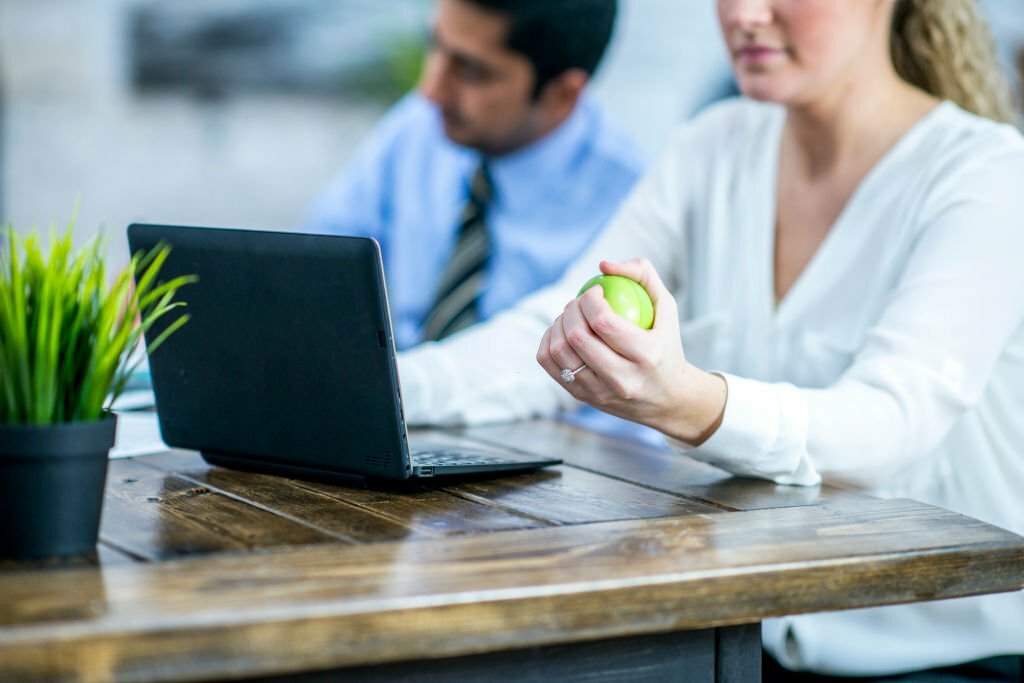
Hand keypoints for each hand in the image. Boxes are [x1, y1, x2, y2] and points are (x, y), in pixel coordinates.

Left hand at [536, 258, 726, 444]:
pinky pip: (550, 364)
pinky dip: (549, 341)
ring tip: (571, 316)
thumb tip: (603, 265)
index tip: (595, 290)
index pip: (603, 323)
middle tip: (579, 302)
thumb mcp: (667, 307)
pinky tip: (563, 332)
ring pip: (558, 351)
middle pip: (577, 337)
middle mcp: (622, 379)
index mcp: (647, 356)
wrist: (668, 398)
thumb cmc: (666, 344)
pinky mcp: (582, 398)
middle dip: (572, 309)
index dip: (589, 300)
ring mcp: (599, 393)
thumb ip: (643, 275)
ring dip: (558, 324)